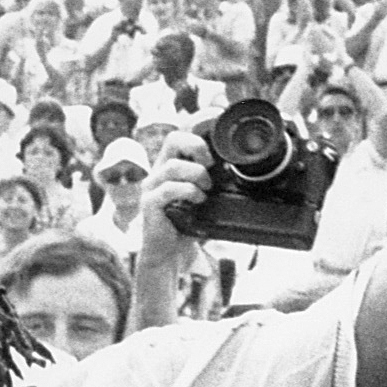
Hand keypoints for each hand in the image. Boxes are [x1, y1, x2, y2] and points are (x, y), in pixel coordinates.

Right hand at [139, 127, 212, 258]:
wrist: (169, 254)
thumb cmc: (187, 225)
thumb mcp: (204, 198)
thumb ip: (213, 183)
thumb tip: (237, 172)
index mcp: (170, 166)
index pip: (180, 136)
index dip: (198, 132)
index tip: (217, 148)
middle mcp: (158, 172)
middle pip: (173, 139)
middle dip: (197, 147)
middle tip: (210, 165)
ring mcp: (151, 187)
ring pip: (173, 166)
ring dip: (196, 175)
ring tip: (206, 190)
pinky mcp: (149, 204)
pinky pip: (168, 189)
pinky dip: (189, 192)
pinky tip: (198, 201)